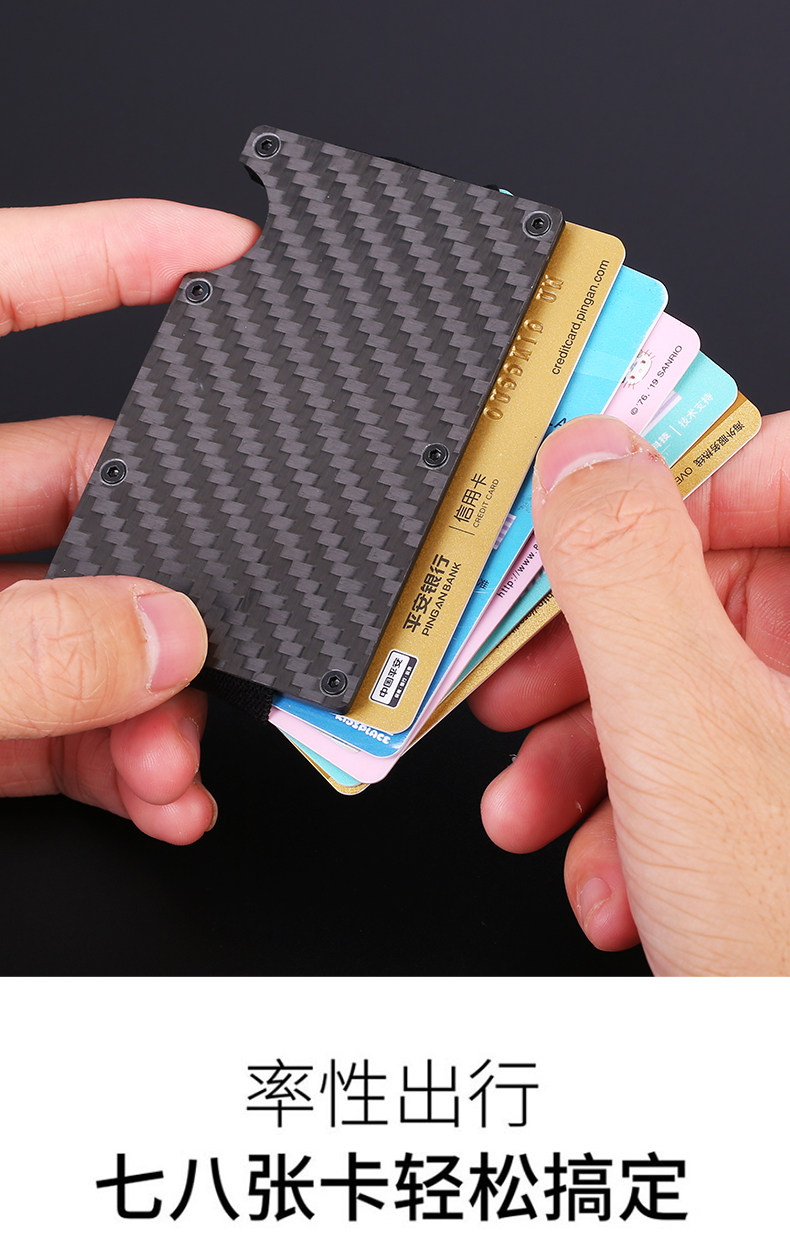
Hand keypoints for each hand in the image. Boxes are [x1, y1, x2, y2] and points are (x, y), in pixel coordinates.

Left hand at [0, 200, 258, 842]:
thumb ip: (18, 646)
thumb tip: (161, 637)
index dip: (115, 251)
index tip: (226, 250)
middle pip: (84, 496)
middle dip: (174, 582)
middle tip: (231, 644)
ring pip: (80, 625)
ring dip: (152, 701)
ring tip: (179, 766)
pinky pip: (46, 716)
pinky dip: (106, 759)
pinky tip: (152, 794)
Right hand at [470, 411, 789, 974]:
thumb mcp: (680, 730)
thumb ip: (622, 572)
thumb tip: (584, 455)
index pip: (776, 471)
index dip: (658, 482)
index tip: (563, 513)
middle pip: (701, 592)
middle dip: (583, 655)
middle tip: (511, 678)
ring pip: (678, 690)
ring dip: (581, 751)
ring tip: (530, 807)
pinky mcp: (777, 801)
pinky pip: (691, 765)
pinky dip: (626, 815)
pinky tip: (603, 874)